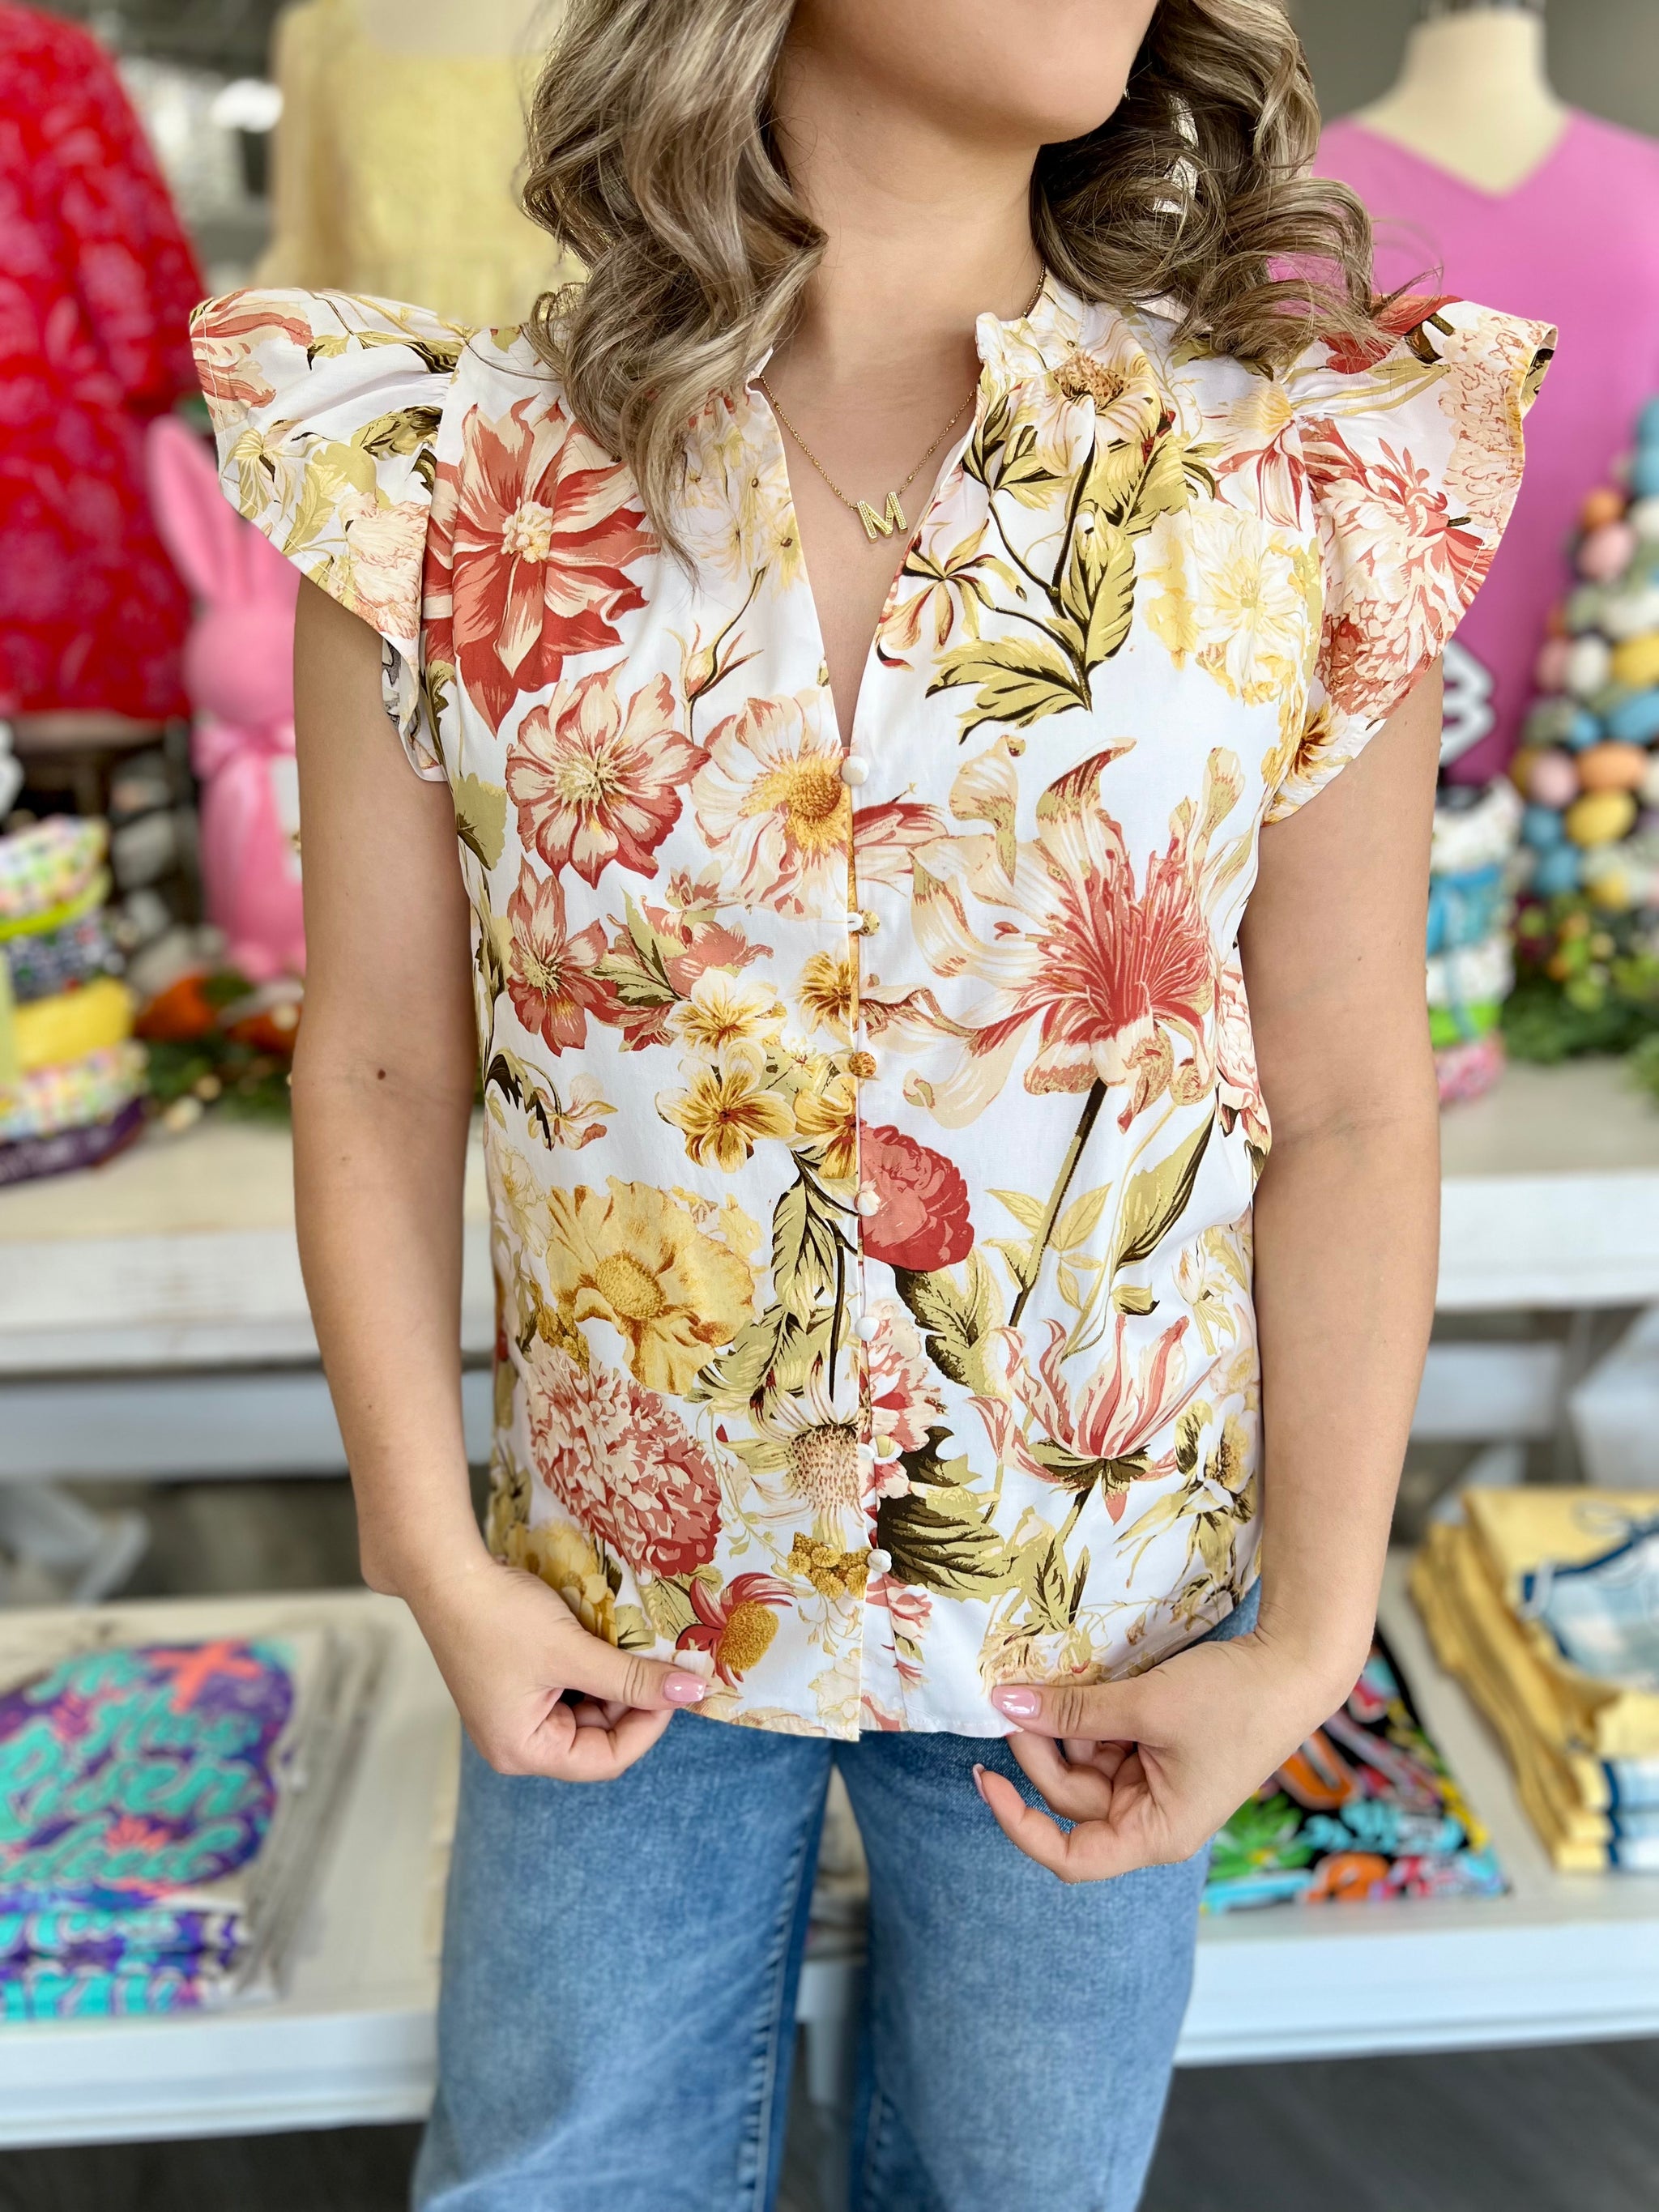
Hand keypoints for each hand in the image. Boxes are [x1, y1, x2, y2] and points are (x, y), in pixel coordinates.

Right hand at [404, 1548, 707, 1781]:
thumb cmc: (501, 1617)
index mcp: (524, 1751)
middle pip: (598, 1737)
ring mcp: (516, 1713)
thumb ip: (633, 1678)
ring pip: (588, 1710)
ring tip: (635, 1646)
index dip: (649, 1724)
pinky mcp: (518, 1686)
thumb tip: (692, 1694)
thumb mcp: (573, 1651)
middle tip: (662, 1660)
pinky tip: (608, 1640)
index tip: (675, 1685)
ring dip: (615, 1681)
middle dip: (632, 1699)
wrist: (446, 1573)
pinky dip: (593, 1668)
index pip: (606, 1759)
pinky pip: (570, 1689)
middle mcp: (517, 1742)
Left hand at [980, 1628, 1355, 1883]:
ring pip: (1084, 1765)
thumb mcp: (1146, 1706)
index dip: (1021, 1823)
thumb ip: (1073, 1712)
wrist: (1293, 1665)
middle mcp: (1152, 1817)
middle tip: (1014, 1696)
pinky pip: (1105, 1741)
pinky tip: (1072, 1682)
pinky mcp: (1157, 1750)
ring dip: (1063, 1726)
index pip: (1071, 1856)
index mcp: (1156, 1833)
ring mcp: (1154, 1783)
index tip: (987, 1778)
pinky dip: (1087, 1715)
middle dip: (1040, 1748)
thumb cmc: (1233, 1701)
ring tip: (1045, 1680)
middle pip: (1071, 1798)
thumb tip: (1005, 1704)